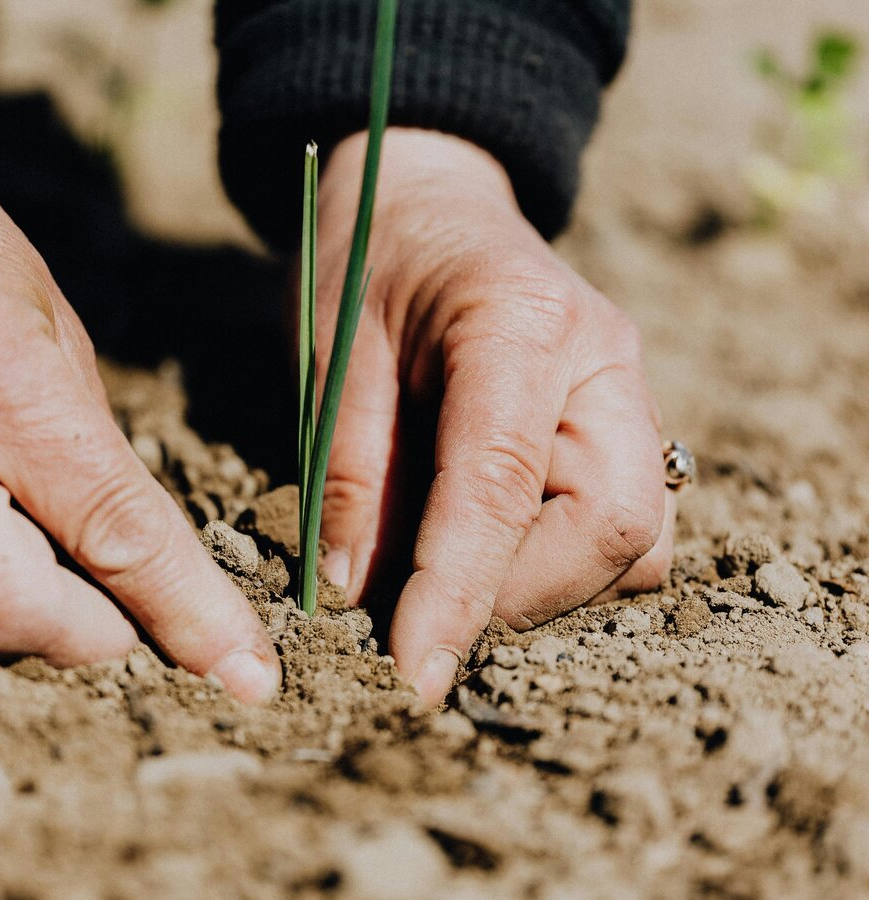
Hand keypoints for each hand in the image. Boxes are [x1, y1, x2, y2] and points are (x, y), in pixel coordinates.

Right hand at [0, 26, 280, 702]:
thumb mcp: (50, 320)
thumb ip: (89, 448)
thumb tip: (127, 554)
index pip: (114, 535)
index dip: (189, 616)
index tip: (245, 675)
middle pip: (17, 617)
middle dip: (94, 636)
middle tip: (124, 614)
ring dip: (15, 608)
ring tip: (27, 539)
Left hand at [314, 129, 672, 707]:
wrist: (427, 200)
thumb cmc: (368, 261)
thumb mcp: (332, 353)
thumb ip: (348, 470)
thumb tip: (356, 594)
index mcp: (519, 323)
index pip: (502, 484)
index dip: (457, 591)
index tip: (414, 672)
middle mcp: (603, 360)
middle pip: (614, 526)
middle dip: (518, 595)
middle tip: (424, 609)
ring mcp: (628, 391)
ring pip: (637, 540)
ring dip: (545, 585)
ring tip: (450, 571)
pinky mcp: (624, 423)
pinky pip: (626, 524)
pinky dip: (562, 561)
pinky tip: (489, 541)